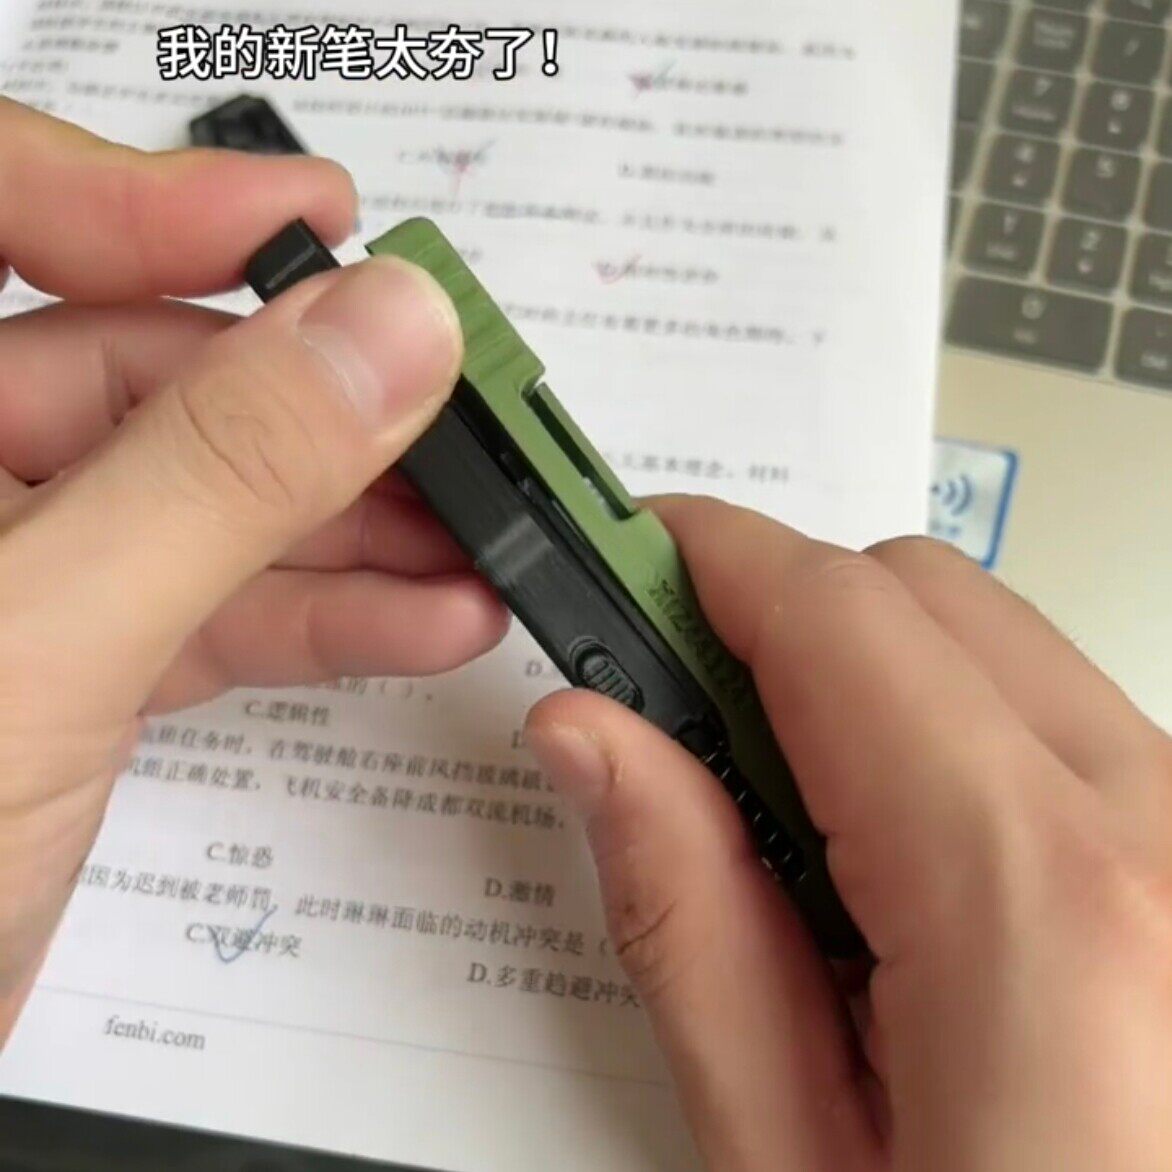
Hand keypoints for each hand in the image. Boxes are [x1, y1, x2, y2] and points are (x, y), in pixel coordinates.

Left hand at [0, 100, 506, 1039]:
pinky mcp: (68, 681)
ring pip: (203, 511)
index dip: (152, 198)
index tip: (317, 223)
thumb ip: (218, 481)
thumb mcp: (35, 650)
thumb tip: (378, 337)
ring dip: (355, 529)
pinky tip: (426, 621)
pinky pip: (211, 615)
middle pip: (146, 379)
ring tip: (480, 541)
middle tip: (457, 414)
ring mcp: (14, 589)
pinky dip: (325, 620)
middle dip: (319, 405)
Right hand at [527, 496, 1171, 1171]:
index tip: (617, 564)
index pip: (832, 614)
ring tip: (792, 826)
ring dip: (866, 683)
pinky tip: (903, 866)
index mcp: (1042, 905)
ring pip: (994, 649)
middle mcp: (1168, 838)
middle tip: (673, 713)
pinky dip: (952, 741)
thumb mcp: (792, 1164)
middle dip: (777, 617)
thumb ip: (687, 916)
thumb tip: (593, 741)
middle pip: (919, 595)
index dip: (700, 562)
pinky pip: (1061, 728)